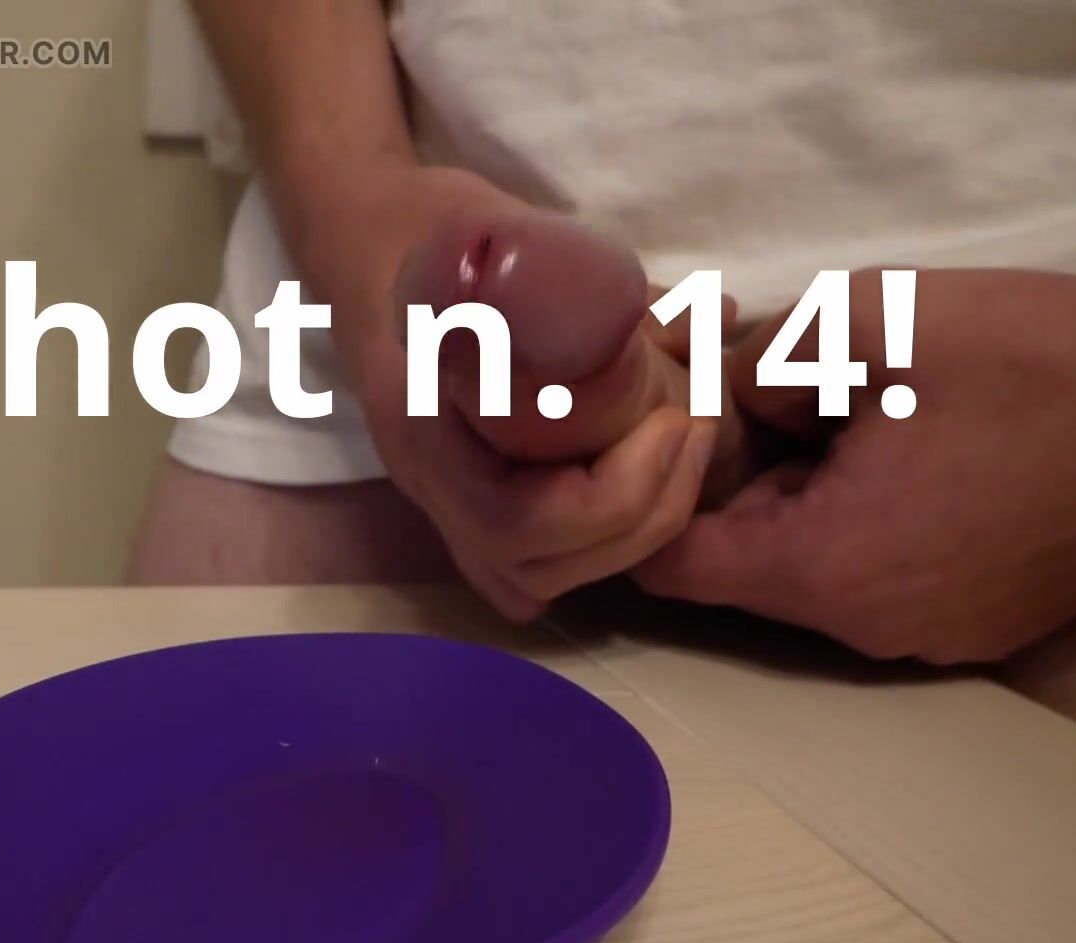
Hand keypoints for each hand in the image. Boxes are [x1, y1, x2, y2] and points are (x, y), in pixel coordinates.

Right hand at [291, 164, 723, 620]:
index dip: (613, 495)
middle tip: (693, 434)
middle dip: (638, 518)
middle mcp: (426, 481)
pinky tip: (635, 488)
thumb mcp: (514, 237)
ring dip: (625, 539)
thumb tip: (714, 316)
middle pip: (532, 568)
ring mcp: (440, 496)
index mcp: (422, 425)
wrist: (361, 233)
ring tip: (675, 456)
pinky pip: (523, 569)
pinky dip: (589, 552)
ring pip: (530, 582)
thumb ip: (609, 286)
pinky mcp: (464, 497)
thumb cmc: (430, 228)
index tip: (673, 420)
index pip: (516, 521)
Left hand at [636, 269, 1075, 662]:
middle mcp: (864, 627)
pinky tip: (911, 452)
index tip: (665, 432)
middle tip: (769, 396)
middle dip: (737, 485)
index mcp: (823, 567)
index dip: (650, 495)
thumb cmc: (1035, 361)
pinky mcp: (980, 623)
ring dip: (807, 499)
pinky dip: (869, 521)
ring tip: (853, 414)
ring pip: (813, 569)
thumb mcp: (870, 318)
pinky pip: (882, 577)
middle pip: (742, 565)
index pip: (669, 566)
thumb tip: (725, 397)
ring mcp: (930, 636)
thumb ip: (758, 360)